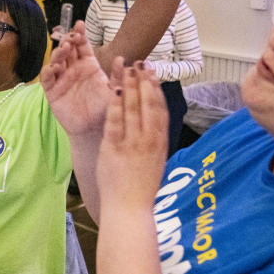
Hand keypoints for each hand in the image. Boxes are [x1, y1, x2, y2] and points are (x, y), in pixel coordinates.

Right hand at [42, 22, 112, 136]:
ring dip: (58, 52)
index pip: (82, 45)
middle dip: (68, 40)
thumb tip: (122, 59)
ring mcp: (62, 79)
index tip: (80, 25)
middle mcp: (74, 69)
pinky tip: (54, 68)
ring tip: (65, 49)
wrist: (94, 129)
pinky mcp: (52, 91)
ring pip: (56, 60)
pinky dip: (48, 71)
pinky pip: (47, 78)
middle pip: (67, 49)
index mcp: (88, 65)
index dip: (80, 34)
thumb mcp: (114, 90)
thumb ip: (118, 76)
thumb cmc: (104, 109)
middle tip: (72, 36)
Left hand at [96, 61, 167, 208]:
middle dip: (143, 81)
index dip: (156, 89)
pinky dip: (115, 104)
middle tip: (141, 63)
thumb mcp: (156, 162)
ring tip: (127, 69)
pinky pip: (114, 121)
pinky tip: (113, 88)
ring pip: (132, 108)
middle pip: (147, 104)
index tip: (153, 74)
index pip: (159, 110)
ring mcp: (131, 144)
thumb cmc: (141, 189)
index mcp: (160, 144)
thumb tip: (153, 124)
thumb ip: (154, 142)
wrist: (129, 210)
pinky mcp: (113, 149)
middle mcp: (148, 141)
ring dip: (130, 86)